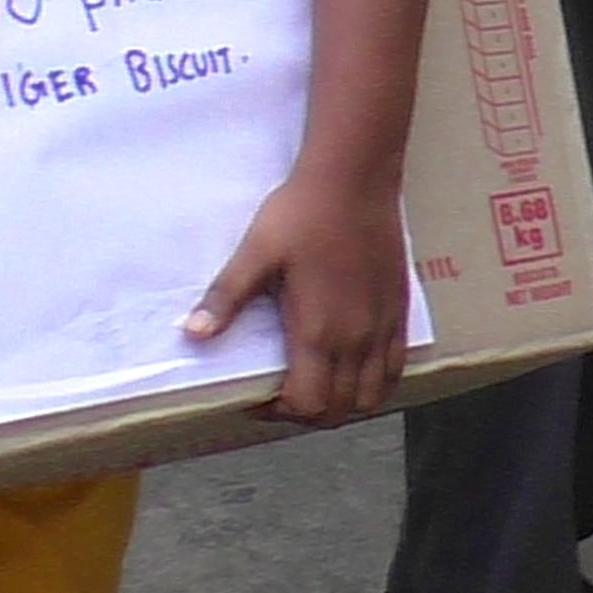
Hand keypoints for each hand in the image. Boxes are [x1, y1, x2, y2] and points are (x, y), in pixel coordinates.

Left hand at [189, 174, 412, 426]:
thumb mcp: (257, 252)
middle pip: (337, 410)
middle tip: (282, 394)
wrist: (355, 178)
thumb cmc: (302, 213)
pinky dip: (375, 383)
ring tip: (318, 383)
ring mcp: (382, 328)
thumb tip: (193, 335)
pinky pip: (395, 369)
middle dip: (306, 413)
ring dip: (342, 403)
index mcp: (318, 331)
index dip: (278, 413)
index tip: (258, 398)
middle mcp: (355, 339)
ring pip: (370, 397)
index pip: (306, 404)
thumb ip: (226, 298)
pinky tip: (353, 365)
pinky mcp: (398, 311)